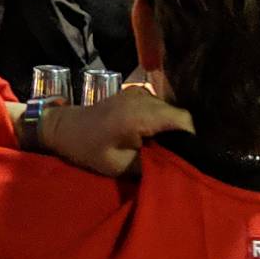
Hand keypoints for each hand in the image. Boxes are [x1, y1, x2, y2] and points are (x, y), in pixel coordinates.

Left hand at [22, 87, 191, 177]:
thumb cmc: (89, 149)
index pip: (184, 121)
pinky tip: (156, 137)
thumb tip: (179, 165)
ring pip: (172, 110)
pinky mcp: (137, 93)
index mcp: (142, 114)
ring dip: (173, 129)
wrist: (65, 128)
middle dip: (184, 136)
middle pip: (180, 115)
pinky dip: (163, 121)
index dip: (193, 139)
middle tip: (182, 157)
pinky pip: (161, 107)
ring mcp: (141, 92)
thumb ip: (153, 164)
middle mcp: (145, 98)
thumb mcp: (121, 166)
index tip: (194, 157)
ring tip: (168, 148)